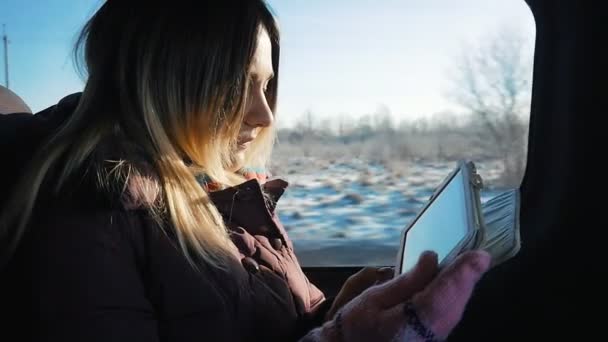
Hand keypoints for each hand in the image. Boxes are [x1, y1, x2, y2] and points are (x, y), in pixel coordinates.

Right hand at [301, 250, 490, 341]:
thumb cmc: (356, 329)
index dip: (463, 274)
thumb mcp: (373, 301)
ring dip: (462, 287)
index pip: (444, 294)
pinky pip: (449, 315)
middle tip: (477, 257)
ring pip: (456, 310)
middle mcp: (431, 335)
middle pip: (457, 302)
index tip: (480, 257)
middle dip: (467, 279)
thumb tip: (431, 258)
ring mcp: (435, 339)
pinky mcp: (434, 339)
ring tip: (466, 266)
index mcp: (413, 323)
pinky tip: (451, 285)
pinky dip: (453, 297)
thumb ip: (406, 281)